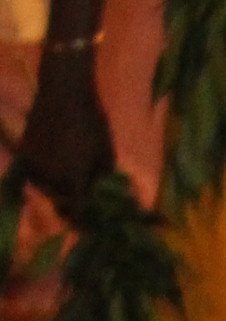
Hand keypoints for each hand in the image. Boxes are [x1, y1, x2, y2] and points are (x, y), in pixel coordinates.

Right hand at [17, 54, 115, 224]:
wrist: (63, 91)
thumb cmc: (92, 122)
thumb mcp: (106, 154)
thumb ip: (103, 181)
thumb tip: (106, 202)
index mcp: (73, 178)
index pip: (78, 213)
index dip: (85, 224)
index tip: (93, 229)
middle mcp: (49, 176)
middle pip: (63, 203)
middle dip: (75, 206)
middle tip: (88, 205)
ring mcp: (33, 166)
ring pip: (48, 190)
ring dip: (60, 191)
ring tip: (75, 180)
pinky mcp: (23, 154)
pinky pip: (36, 176)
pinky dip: (47, 177)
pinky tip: (60, 166)